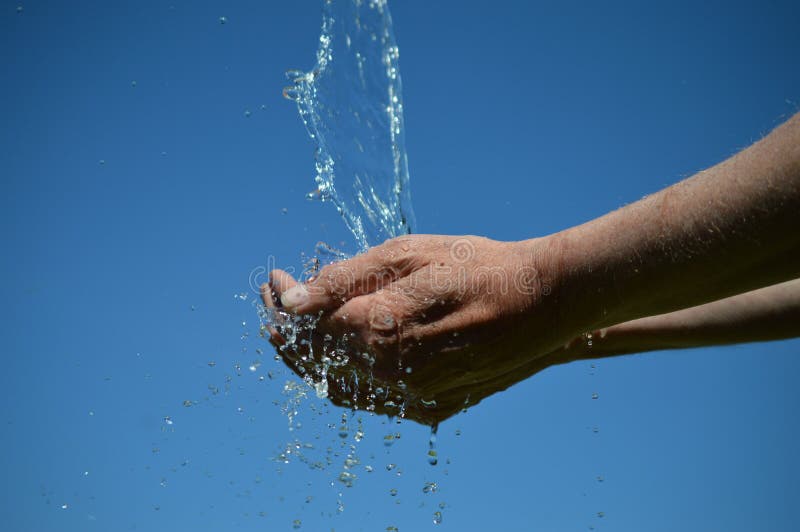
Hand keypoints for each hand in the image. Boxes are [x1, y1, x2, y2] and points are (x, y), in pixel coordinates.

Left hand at [261, 234, 582, 424]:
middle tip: (275, 305)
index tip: (275, 278)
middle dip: (287, 330)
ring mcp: (412, 397)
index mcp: (380, 330)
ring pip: (340, 385)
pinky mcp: (431, 407)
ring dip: (312, 357)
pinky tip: (341, 357)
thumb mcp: (410, 255)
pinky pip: (372, 401)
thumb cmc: (476, 266)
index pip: (308, 324)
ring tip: (297, 331)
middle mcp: (390, 374)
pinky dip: (347, 378)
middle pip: (316, 359)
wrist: (542, 302)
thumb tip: (290, 298)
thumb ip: (344, 279)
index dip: (284, 302)